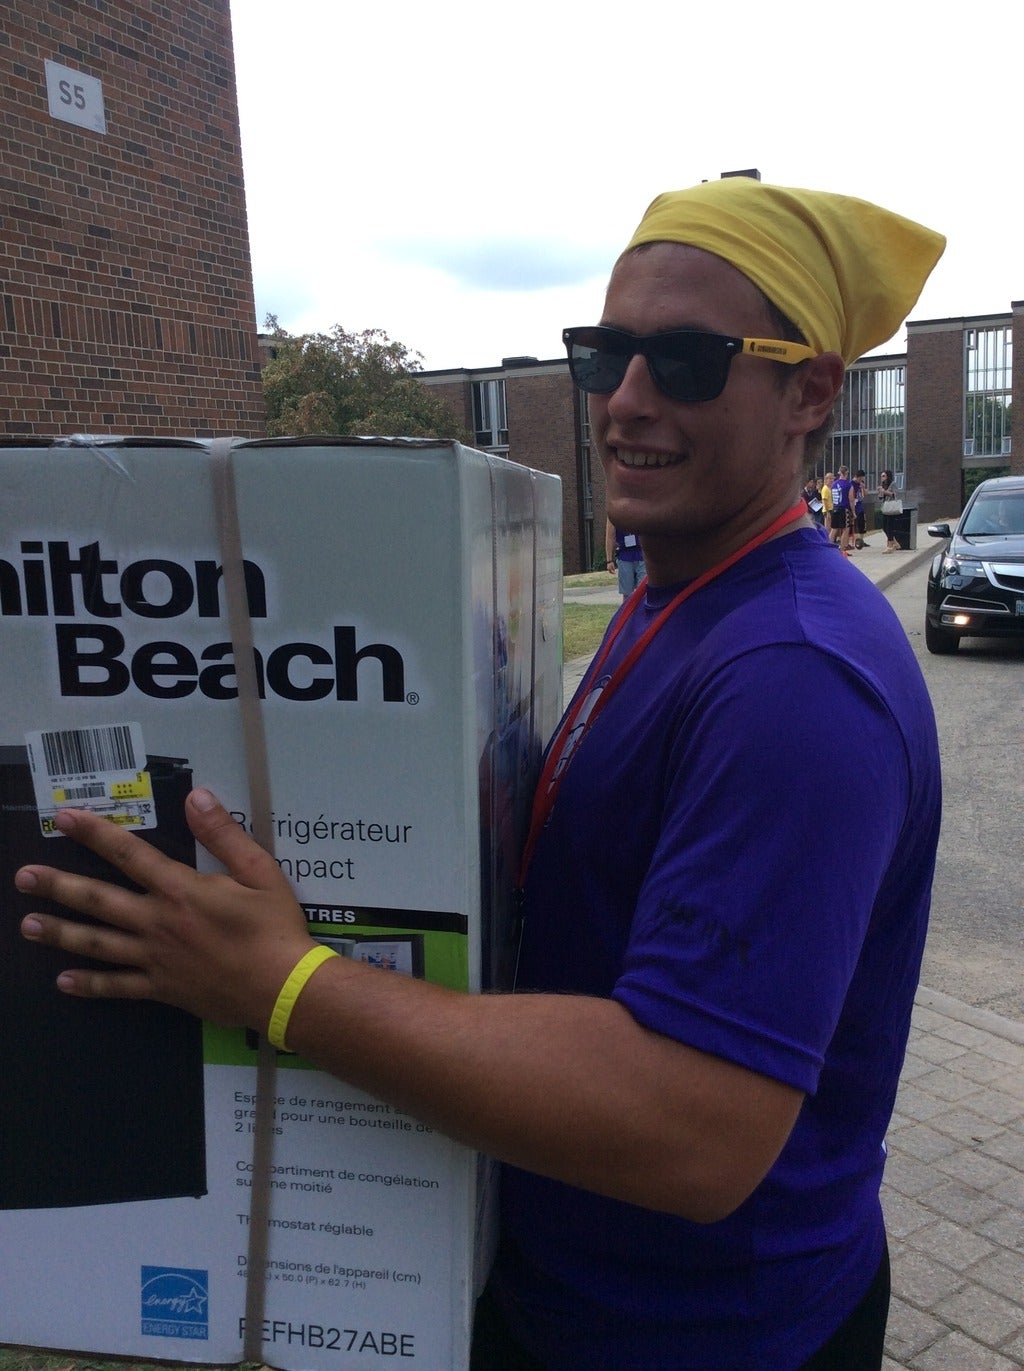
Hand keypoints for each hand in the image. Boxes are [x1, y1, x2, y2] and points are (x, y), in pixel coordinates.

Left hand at [16, 789, 314, 1027]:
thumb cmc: (275, 929)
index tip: (65, 819)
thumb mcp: (259, 871)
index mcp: (180, 890)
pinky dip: (89, 984)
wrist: (284, 989)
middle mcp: (157, 922)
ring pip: (98, 943)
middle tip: (23, 877)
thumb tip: (197, 797)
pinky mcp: (162, 989)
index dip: (95, 833)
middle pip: (98, 900)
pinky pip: (118, 987)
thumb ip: (224, 834)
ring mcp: (155, 959)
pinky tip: (63, 981)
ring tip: (28, 925)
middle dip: (58, 886)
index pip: (128, 854)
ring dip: (60, 932)